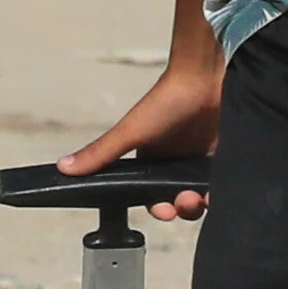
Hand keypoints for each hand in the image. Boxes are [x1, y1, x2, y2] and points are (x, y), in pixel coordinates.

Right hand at [63, 31, 225, 215]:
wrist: (205, 78)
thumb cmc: (166, 100)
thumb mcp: (130, 131)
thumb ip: (100, 153)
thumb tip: (63, 168)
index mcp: (152, 159)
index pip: (153, 196)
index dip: (159, 208)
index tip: (164, 211)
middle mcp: (176, 162)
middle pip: (179, 200)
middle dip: (182, 208)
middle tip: (186, 201)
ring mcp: (200, 159)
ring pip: (202, 194)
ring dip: (201, 202)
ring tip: (202, 196)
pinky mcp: (224, 155)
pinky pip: (224, 182)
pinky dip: (222, 190)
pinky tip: (220, 190)